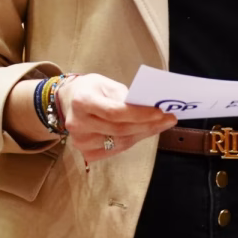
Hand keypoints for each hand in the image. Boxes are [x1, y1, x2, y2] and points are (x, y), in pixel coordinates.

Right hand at [58, 73, 177, 164]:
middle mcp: (78, 124)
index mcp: (82, 102)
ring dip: (144, 133)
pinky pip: (116, 150)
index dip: (139, 114)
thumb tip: (151, 108)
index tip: (160, 112)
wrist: (68, 102)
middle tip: (169, 119)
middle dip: (148, 125)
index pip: (115, 112)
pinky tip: (144, 132)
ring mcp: (80, 141)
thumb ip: (125, 96)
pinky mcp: (86, 153)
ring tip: (161, 125)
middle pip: (120, 129)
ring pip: (121, 142)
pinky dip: (132, 141)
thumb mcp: (106, 84)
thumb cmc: (91, 89)